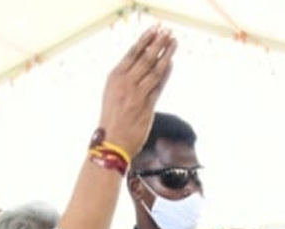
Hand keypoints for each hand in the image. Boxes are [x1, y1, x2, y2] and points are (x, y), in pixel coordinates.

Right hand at [98, 27, 176, 158]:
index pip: (132, 53)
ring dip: (166, 55)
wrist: (111, 142)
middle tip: (168, 33)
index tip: (154, 30)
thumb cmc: (112, 118)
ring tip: (173, 43)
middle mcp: (125, 83)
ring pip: (154, 70)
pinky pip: (158, 86)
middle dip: (158, 43)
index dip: (145, 40)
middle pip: (145, 58)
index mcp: (114, 77)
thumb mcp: (112, 92)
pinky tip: (170, 63)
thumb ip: (125, 79)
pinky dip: (165, 73)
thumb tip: (140, 66)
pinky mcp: (147, 107)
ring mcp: (137, 94)